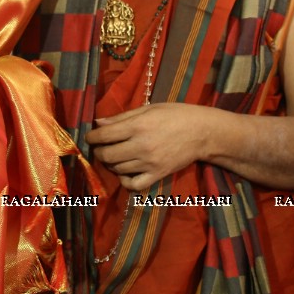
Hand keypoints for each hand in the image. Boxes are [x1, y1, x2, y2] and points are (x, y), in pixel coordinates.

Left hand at [85, 103, 207, 191]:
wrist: (202, 132)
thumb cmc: (175, 115)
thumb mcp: (148, 108)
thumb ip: (122, 117)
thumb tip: (98, 123)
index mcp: (137, 125)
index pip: (103, 135)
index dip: (91, 137)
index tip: (90, 137)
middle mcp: (141, 145)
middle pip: (106, 155)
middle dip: (98, 152)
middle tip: (100, 148)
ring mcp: (149, 163)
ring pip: (117, 169)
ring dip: (110, 164)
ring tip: (114, 156)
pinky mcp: (157, 175)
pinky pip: (133, 185)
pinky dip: (124, 181)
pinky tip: (125, 172)